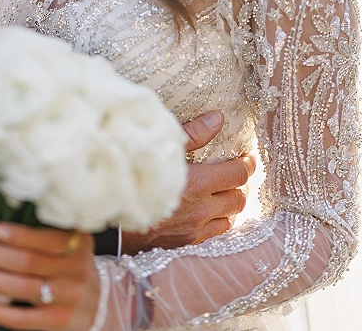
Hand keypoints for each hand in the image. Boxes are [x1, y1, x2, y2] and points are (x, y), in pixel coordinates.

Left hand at [0, 224, 98, 330]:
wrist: (99, 302)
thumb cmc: (72, 264)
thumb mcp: (72, 241)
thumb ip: (48, 229)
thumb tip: (4, 216)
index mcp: (78, 243)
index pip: (48, 238)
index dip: (19, 235)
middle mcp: (75, 270)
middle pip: (29, 262)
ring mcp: (66, 298)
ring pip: (21, 288)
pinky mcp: (56, 322)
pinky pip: (20, 319)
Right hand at [121, 110, 255, 253]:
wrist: (113, 218)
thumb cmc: (135, 175)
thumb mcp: (163, 148)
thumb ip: (194, 134)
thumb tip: (217, 118)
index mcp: (199, 183)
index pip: (237, 175)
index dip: (246, 165)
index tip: (247, 158)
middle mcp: (202, 209)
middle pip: (238, 198)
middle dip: (240, 184)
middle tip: (235, 173)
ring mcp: (195, 229)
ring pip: (230, 218)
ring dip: (230, 204)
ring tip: (223, 191)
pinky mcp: (186, 243)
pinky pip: (215, 233)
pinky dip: (217, 220)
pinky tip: (209, 211)